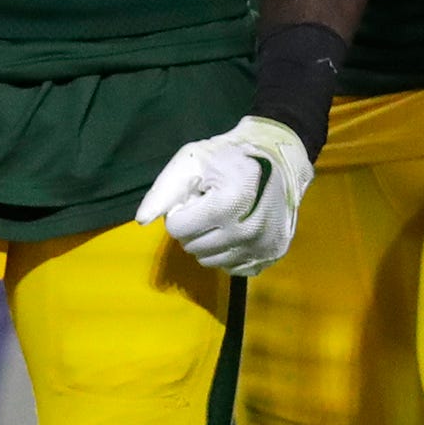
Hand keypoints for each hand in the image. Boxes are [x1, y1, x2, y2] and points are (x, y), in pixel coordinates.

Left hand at [135, 115, 312, 274]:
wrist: (280, 157)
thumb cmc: (231, 156)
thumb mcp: (193, 160)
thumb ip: (164, 189)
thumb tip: (142, 221)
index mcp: (229, 204)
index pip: (177, 228)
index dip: (180, 210)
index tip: (196, 196)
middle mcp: (248, 231)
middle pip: (191, 247)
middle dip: (193, 227)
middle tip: (209, 205)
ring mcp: (262, 246)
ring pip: (209, 261)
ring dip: (208, 241)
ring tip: (223, 217)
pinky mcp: (272, 255)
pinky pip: (232, 268)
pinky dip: (228, 252)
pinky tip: (236, 231)